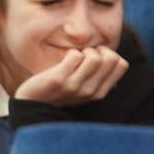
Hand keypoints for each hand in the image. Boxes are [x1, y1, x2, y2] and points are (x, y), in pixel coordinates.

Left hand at [13, 46, 128, 106]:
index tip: (95, 58)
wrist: (31, 104)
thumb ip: (99, 77)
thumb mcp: (83, 88)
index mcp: (99, 92)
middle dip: (98, 50)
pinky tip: (63, 60)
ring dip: (84, 50)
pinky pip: (75, 55)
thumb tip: (117, 60)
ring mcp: (75, 86)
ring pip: (95, 57)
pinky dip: (70, 52)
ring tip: (74, 57)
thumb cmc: (58, 91)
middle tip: (84, 55)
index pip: (122, 64)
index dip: (109, 54)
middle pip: (111, 58)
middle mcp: (90, 91)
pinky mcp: (59, 80)